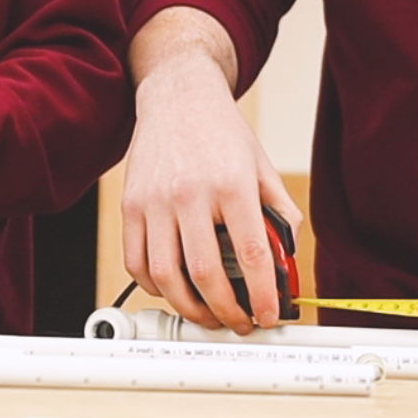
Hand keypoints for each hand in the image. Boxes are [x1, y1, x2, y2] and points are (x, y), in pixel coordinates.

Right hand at [119, 53, 302, 333]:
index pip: (250, 252)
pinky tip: (174, 289)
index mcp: (231, 183)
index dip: (263, 294)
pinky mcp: (131, 205)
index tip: (269, 315)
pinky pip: (136, 262)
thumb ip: (280, 213)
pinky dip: (155, 287)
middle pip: (204, 273)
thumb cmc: (221, 132)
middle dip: (225, 311)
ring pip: (165, 275)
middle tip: (239, 323)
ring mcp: (155, 200)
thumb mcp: (262, 166)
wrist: (177, 95)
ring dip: (188, 308)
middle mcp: (190, 193)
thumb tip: (287, 259)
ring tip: (208, 315)